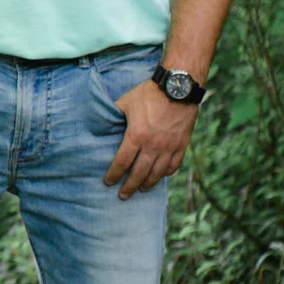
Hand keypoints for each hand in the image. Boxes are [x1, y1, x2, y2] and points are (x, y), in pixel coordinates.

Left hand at [103, 77, 196, 198]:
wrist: (178, 88)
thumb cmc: (148, 94)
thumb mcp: (125, 102)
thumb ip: (113, 115)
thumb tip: (101, 123)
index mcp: (136, 136)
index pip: (122, 162)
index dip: (114, 174)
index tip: (108, 182)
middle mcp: (153, 146)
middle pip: (139, 173)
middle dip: (129, 186)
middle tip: (123, 195)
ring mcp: (169, 147)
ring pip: (157, 173)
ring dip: (148, 183)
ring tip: (141, 189)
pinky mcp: (181, 145)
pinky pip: (174, 165)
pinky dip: (166, 173)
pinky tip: (160, 176)